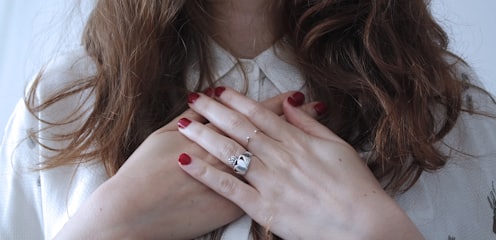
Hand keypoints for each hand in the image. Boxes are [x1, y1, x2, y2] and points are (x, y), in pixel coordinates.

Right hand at [55, 90, 323, 239]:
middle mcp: (229, 159)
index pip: (253, 116)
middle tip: (315, 106)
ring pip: (271, 161)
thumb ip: (190, 118)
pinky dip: (277, 180)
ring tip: (311, 137)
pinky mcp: (231, 208)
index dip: (277, 104)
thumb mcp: (163, 134)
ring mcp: (232, 186)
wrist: (133, 212)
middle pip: (269, 135)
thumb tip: (209, 99)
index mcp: (214, 136)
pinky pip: (259, 192)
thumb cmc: (143, 171)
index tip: (297, 94)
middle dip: (294, 119)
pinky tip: (293, 173)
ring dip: (293, 145)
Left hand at [177, 87, 422, 239]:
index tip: (218, 90)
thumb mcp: (338, 147)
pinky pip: (229, 188)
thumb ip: (311, 125)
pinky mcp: (264, 208)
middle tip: (193, 98)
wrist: (364, 226)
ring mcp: (270, 182)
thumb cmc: (355, 186)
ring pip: (230, 153)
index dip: (236, 100)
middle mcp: (280, 157)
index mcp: (297, 142)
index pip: (260, 115)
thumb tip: (292, 102)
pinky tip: (185, 162)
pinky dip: (205, 174)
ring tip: (183, 124)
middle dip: (214, 111)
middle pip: (239, 128)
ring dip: (204, 136)